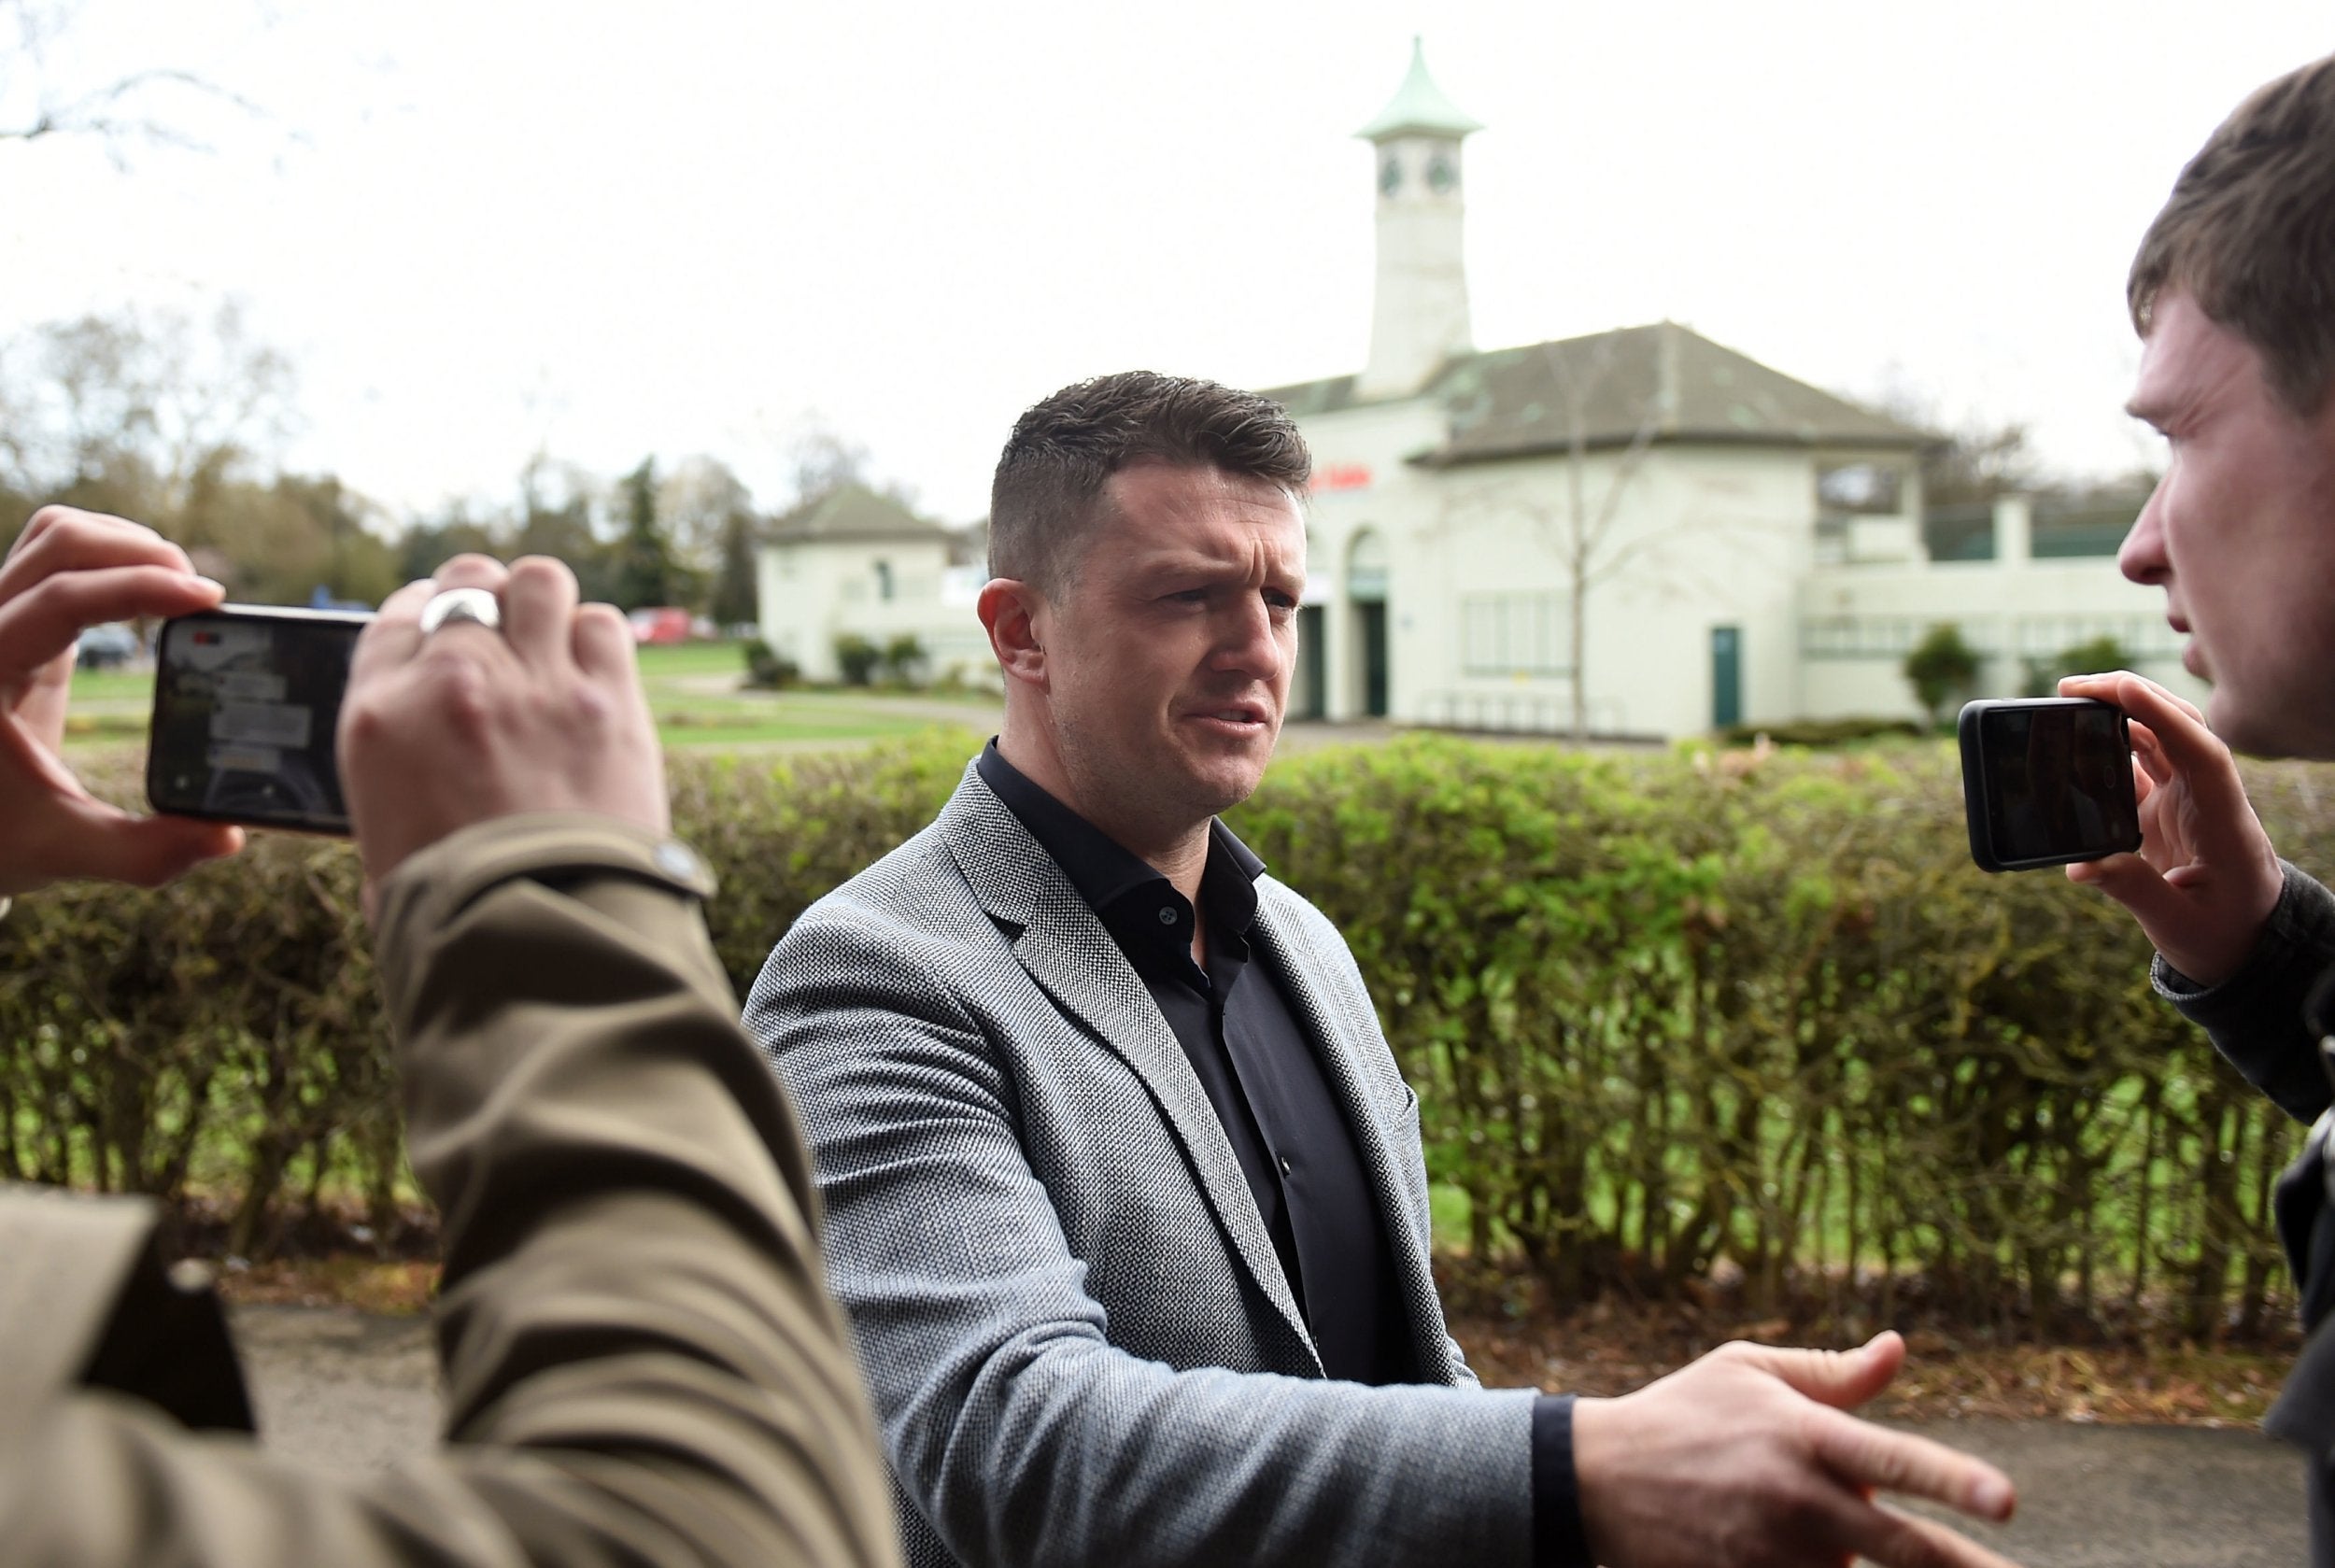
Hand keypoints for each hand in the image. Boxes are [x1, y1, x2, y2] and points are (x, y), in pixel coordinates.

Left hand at [0, 506, 243, 896]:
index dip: (140, 587)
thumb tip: (228, 838)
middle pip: (58, 540)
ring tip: (181, 585)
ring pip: (54, 534)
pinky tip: (151, 595)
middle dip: (139, 551)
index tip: (211, 602)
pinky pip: (57, 558)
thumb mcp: (61, 850)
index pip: (61, 597)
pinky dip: (109, 557)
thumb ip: (144, 851)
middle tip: (203, 595)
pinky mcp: (17, 624)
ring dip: (123, 544)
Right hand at [337, 554, 666, 913]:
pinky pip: (604, 625)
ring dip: (543, 602)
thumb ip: (397, 767)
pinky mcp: (609, 701)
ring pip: (541, 582)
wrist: (536, 935)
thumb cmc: (451, 908)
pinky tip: (595, 670)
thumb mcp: (383, 831)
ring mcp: (536, 683)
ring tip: (549, 635)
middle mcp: (454, 680)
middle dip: (484, 595)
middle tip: (501, 625)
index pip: (397, 618)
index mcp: (380, 715)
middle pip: (469, 582)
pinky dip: (598, 638)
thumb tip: (419, 762)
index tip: (442, 621)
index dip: (426, 611)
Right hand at [1572, 1331, 2018, 1567]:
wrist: (1595, 1483)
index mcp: (1804, 1437)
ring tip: (1779, 1510)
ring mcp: (1776, 1556)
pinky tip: (1783, 1543)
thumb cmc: (1682, 1415)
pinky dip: (1814, 1567)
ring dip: (1853, 1555)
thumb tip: (1899, 1349)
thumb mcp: (1746, 1371)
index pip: (1895, 1460)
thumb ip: (1832, 1373)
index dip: (1955, 1480)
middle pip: (1905, 1549)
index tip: (2010, 1501)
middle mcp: (1800, 1501)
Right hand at [2056, 671, 2281, 985]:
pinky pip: (2139, 766)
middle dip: (2130, 697)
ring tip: (2066, 703)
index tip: (2121, 689)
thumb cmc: (2224, 936)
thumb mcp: (2178, 925)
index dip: (2163, 716)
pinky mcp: (2168, 808)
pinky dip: (2108, 748)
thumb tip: (2080, 866)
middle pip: (2178, 727)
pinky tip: (2074, 745)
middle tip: (2072, 687)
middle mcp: (2208, 799)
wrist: (2249, 945)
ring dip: (2116, 714)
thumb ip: (2133, 890)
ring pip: (2157, 738)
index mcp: (2225, 822)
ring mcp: (2188, 799)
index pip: (2202, 753)